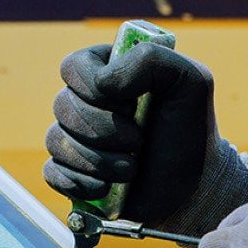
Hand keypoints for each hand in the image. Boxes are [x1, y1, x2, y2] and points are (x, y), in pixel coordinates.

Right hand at [42, 43, 247, 236]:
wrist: (194, 186)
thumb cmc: (190, 130)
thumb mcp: (189, 81)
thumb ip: (150, 59)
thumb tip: (102, 82)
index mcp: (107, 71)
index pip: (72, 67)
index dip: (93, 88)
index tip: (131, 105)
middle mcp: (85, 102)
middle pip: (62, 106)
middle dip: (104, 130)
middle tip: (139, 142)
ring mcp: (75, 138)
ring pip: (56, 141)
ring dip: (99, 161)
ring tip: (132, 169)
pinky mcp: (70, 172)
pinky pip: (52, 173)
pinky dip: (81, 183)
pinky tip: (108, 187)